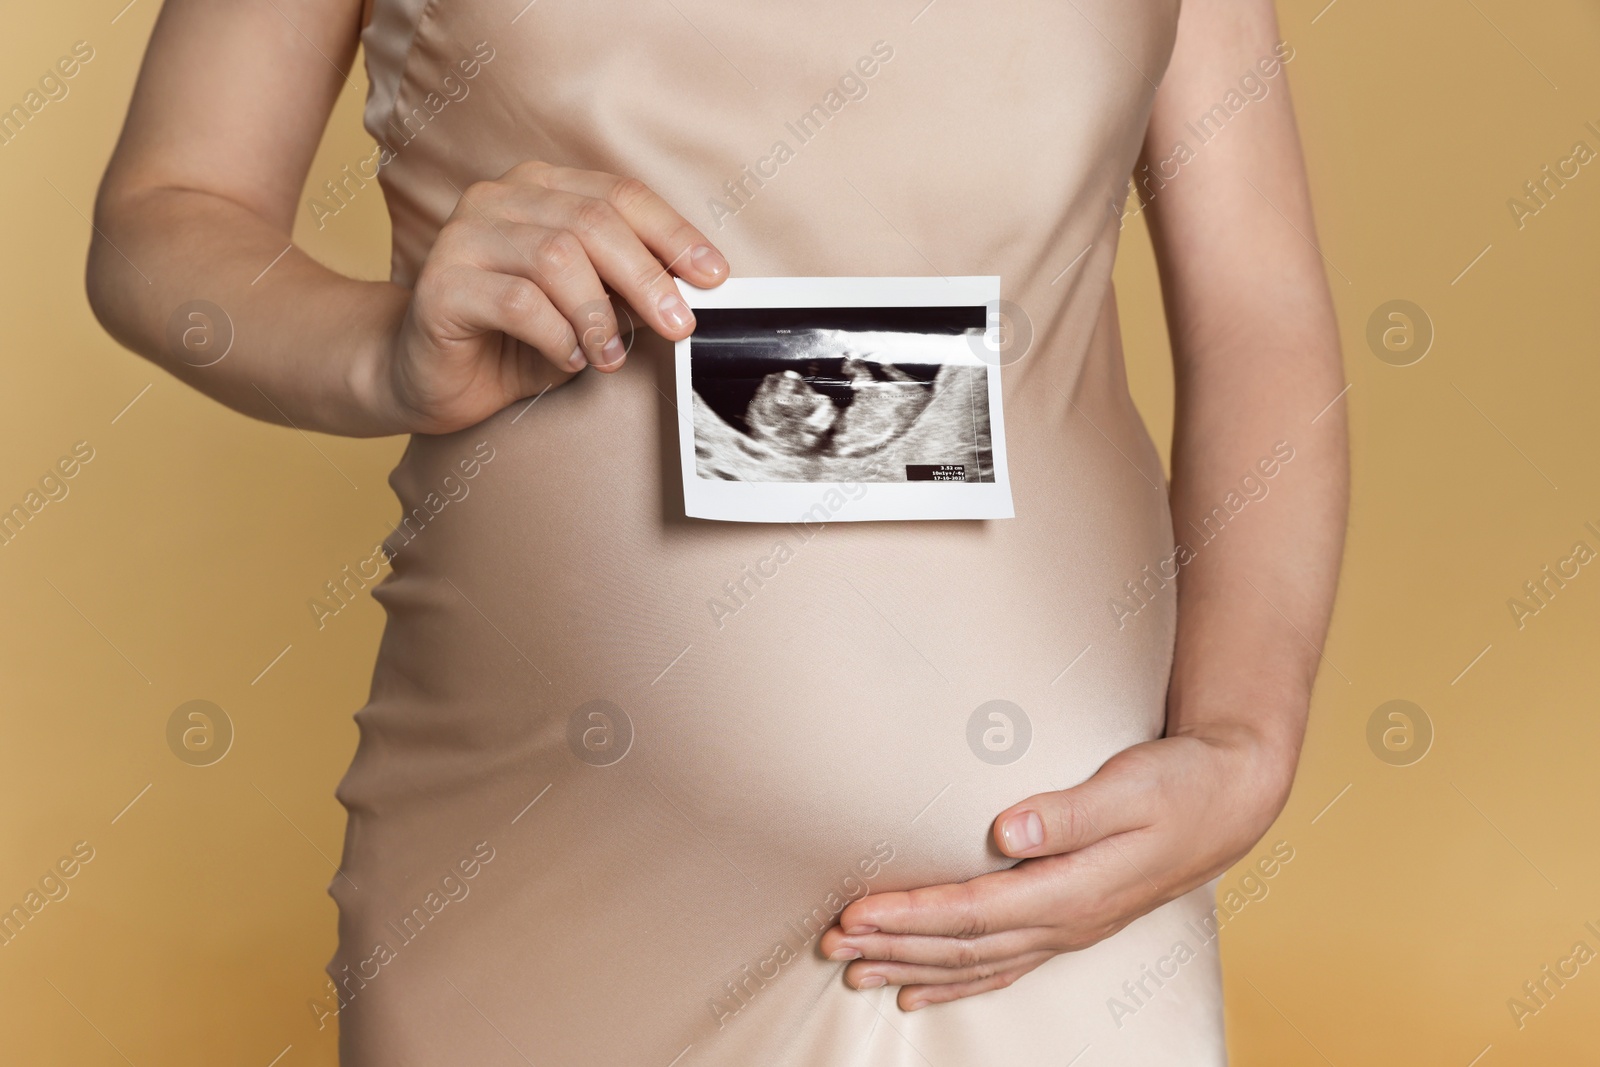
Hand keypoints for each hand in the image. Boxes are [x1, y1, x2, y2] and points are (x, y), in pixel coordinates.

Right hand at [382, 161, 727, 433]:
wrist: (427, 378)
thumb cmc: (512, 342)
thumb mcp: (585, 313)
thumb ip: (624, 294)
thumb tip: (686, 295)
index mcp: (539, 190)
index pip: (620, 195)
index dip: (673, 234)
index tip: (713, 276)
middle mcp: (498, 199)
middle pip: (592, 222)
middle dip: (645, 276)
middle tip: (677, 324)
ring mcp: (463, 236)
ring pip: (556, 256)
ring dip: (598, 313)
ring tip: (612, 356)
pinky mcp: (441, 284)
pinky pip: (519, 301)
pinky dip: (558, 335)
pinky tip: (571, 359)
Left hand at [819, 726, 1297, 1010]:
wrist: (1229, 799)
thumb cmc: (1179, 784)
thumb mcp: (1130, 787)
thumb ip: (1068, 812)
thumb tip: (1006, 829)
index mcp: (1073, 891)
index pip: (973, 913)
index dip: (911, 916)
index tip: (858, 912)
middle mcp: (1065, 923)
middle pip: (963, 947)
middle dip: (893, 947)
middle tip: (832, 943)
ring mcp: (1067, 930)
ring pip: (976, 964)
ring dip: (912, 968)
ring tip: (855, 971)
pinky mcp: (1069, 923)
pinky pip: (1001, 967)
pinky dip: (955, 982)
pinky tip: (919, 991)